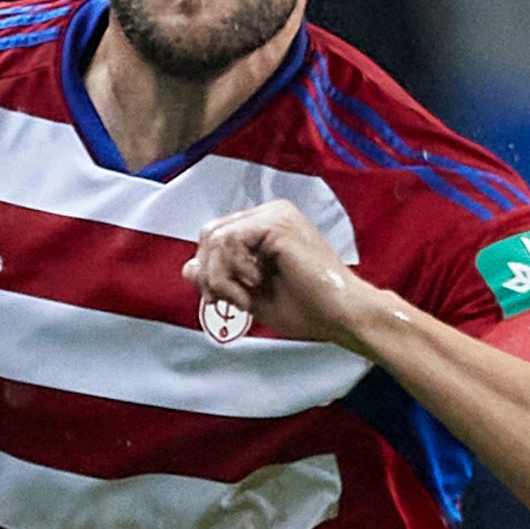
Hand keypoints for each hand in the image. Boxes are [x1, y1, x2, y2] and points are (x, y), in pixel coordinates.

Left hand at [183, 203, 374, 351]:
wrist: (341, 315)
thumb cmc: (306, 308)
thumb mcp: (249, 295)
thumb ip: (219, 279)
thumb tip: (187, 266)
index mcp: (265, 226)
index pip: (215, 237)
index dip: (208, 271)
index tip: (221, 302)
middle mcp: (270, 213)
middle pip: (209, 233)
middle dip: (209, 273)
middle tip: (226, 301)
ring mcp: (275, 214)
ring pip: (215, 237)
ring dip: (219, 277)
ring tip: (243, 298)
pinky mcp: (277, 224)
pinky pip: (229, 240)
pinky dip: (231, 271)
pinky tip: (253, 286)